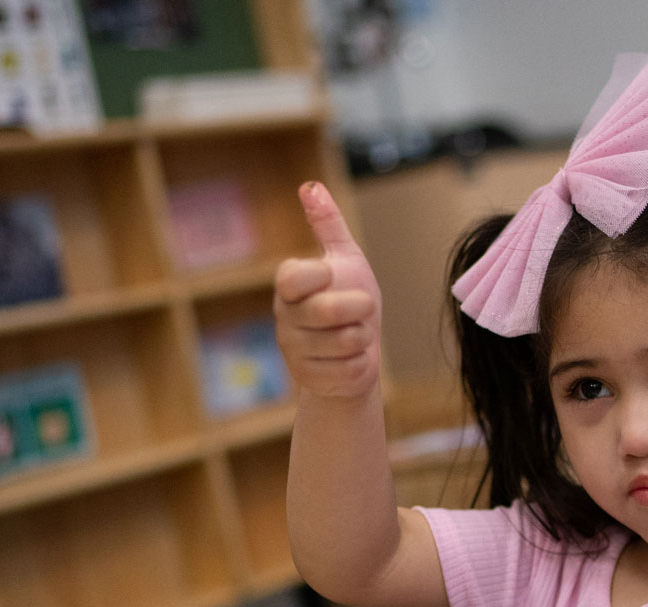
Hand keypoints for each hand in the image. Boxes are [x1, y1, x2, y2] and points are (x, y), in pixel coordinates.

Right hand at [274, 181, 382, 398]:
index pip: (294, 276)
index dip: (323, 276)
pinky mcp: (311, 379)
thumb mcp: (344, 259)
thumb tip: (311, 186)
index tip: (332, 277)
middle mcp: (284, 317)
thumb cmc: (351, 302)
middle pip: (330, 311)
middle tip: (360, 309)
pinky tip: (350, 360)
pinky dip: (362, 363)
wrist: (355, 354)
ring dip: (363, 337)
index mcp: (288, 285)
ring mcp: (294, 351)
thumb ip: (328, 224)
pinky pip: (352, 368)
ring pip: (347, 341)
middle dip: (360, 308)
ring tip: (353, 335)